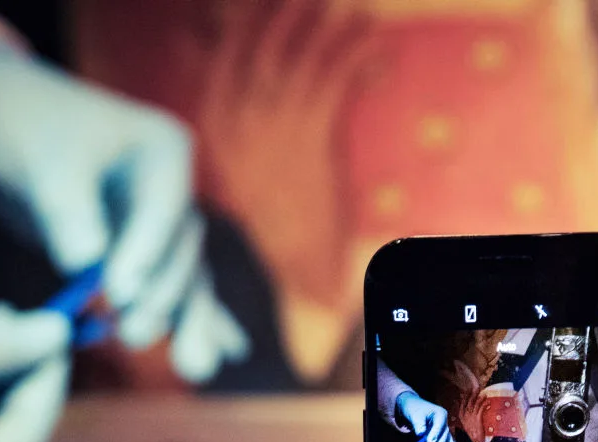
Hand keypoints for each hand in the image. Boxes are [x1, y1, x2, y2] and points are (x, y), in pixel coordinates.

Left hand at [0, 40, 244, 370]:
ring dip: (189, 324)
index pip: (164, 211)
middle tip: (132, 336)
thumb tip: (86, 263)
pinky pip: (180, 289)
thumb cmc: (22, 132)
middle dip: (161, 298)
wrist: (5, 124)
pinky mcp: (152, 252)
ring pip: (187, 279)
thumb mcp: (39, 166)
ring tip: (194, 370)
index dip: (146, 254)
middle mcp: (176, 189)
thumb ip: (65, 213)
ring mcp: (167, 224)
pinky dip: (203, 319)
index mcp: (164, 150)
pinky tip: (231, 353)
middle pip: (182, 253)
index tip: (117, 294)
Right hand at [197, 0, 376, 304]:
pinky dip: (361, 55)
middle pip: (262, 37)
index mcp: (217, 120)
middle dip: (291, 9)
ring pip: (304, 51)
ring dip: (335, 25)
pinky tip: (381, 50)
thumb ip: (235, 111)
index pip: (226, 48)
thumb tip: (223, 62)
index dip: (250, 17)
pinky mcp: (312, 133)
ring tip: (360, 13)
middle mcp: (239, 114)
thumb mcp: (241, 161)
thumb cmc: (276, 212)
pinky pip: (337, 75)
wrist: (297, 261)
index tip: (269, 4)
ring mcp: (274, 122)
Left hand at [395, 391, 458, 441]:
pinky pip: (447, 440)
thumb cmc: (413, 408)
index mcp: (440, 413)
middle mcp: (444, 420)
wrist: (412, 406)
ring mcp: (443, 427)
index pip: (439, 425)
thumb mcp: (414, 415)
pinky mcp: (440, 432)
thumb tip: (421, 434)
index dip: (435, 435)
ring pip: (447, 438)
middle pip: (444, 434)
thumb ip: (418, 424)